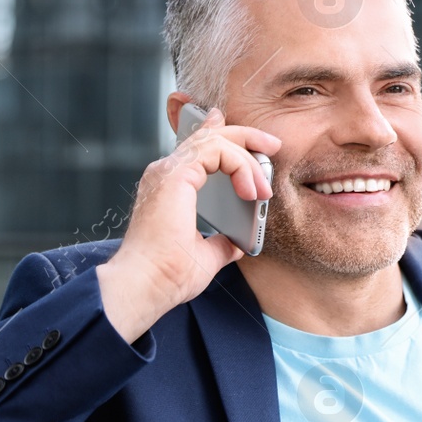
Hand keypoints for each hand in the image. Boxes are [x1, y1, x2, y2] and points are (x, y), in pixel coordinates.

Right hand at [97, 108, 280, 342]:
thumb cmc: (167, 275)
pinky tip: (250, 191)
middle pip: (210, 136)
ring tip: (263, 189)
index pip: (201, 149)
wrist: (147, 285)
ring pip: (216, 139)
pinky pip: (217, 149)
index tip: (259, 153)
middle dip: (246, 136)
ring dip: (248, 160)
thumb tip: (238, 243)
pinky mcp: (175, 173)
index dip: (230, 143)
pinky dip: (240, 165)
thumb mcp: (205, 254)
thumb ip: (222, 242)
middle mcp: (166, 173)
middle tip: (273, 146)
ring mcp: (168, 170)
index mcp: (170, 188)